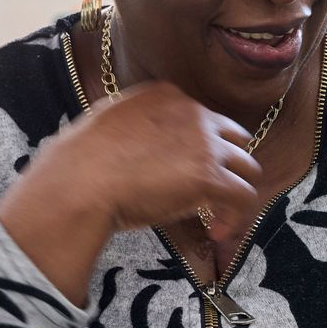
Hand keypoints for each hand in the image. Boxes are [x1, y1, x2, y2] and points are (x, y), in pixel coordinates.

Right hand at [24, 81, 262, 242]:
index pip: (203, 118)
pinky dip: (235, 217)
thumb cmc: (81, 161)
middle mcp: (193, 113)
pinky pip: (244, 197)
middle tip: (211, 192)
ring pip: (246, 169)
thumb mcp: (111, 122)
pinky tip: (216, 232)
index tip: (186, 172)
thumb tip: (147, 148)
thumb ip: (138, 126)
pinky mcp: (211, 177)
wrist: (79, 181)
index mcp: (166, 95)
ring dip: (234, 193)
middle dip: (226, 165)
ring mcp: (205, 144)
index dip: (200, 148)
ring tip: (216, 218)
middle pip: (234, 139)